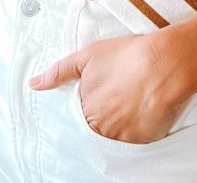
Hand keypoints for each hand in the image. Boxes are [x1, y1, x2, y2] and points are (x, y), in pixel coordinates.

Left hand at [28, 32, 188, 144]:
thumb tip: (33, 85)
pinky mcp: (144, 141)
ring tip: (133, 98)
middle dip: (107, 112)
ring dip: (122, 120)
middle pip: (99, 125)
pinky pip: (136, 138)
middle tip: (121, 94)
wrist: (164, 64)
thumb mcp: (87, 56)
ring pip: (117, 132)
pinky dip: (138, 125)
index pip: (82, 115)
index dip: (93, 102)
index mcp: (86, 111)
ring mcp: (123, 137)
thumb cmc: (126, 56)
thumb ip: (59, 71)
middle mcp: (102, 129)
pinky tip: (144, 107)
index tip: (104, 93)